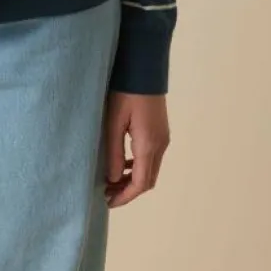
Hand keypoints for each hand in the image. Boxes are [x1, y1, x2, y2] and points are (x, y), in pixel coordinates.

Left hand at [102, 90, 170, 207]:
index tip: (108, 201)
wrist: (144, 68)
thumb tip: (113, 179)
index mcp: (148, 145)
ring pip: (151, 170)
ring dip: (133, 179)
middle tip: (107, 193)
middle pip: (148, 180)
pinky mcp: (161, 131)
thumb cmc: (125, 92)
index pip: (141, 183)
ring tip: (111, 180)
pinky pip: (151, 158)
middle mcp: (160, 145)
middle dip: (129, 191)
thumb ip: (114, 152)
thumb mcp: (113, 121)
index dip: (125, 196)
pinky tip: (123, 163)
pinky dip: (138, 167)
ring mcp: (163, 138)